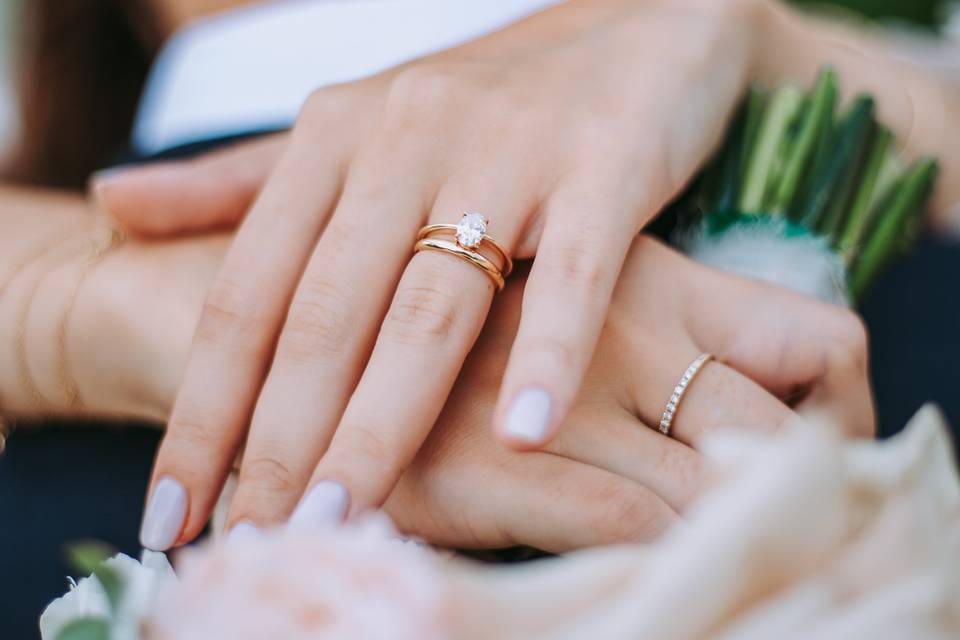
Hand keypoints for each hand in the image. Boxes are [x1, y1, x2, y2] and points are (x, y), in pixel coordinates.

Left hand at [100, 0, 780, 548]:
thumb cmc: (487, 97)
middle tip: (259, 538)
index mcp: (334, 136)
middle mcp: (404, 138)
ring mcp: (506, 149)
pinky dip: (546, 355)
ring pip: (431, 304)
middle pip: (325, 311)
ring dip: (382, 420)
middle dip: (281, 437)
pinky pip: (572, 274)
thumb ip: (241, 179)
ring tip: (345, 514)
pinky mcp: (604, 165)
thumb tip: (113, 204)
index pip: (246, 289)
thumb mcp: (352, 125)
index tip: (174, 506)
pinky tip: (522, 437)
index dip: (203, 403)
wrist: (632, 26)